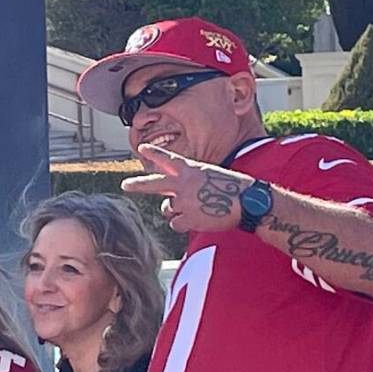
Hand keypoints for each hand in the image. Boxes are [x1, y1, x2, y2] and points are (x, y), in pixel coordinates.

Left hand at [121, 143, 251, 233]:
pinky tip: (200, 219)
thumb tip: (174, 199)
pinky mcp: (187, 217)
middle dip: (138, 184)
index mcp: (190, 170)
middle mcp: (183, 184)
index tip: (141, 148)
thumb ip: (189, 183)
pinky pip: (176, 224)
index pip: (168, 159)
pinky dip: (185, 224)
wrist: (247, 202)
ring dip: (176, 211)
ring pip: (168, 209)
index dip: (154, 153)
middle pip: (154, 184)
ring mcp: (184, 201)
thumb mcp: (209, 176)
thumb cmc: (231, 189)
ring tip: (197, 209)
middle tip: (125, 185)